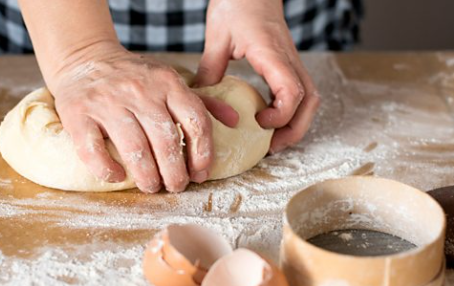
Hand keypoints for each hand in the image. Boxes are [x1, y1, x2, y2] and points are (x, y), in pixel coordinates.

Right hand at [49, 42, 236, 192]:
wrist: (86, 58)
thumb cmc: (136, 77)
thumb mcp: (172, 81)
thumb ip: (203, 102)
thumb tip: (235, 120)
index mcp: (168, 83)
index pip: (195, 121)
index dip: (202, 153)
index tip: (200, 173)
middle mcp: (140, 91)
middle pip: (166, 141)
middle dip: (175, 173)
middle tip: (176, 186)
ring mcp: (108, 102)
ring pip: (134, 148)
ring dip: (147, 176)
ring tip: (152, 187)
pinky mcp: (79, 113)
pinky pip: (93, 149)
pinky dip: (106, 169)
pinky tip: (117, 177)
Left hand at [195, 0, 319, 152]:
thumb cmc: (237, 4)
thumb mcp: (217, 36)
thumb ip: (211, 68)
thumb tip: (203, 99)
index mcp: (272, 54)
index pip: (292, 92)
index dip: (280, 116)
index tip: (259, 123)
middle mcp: (289, 60)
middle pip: (310, 102)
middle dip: (294, 130)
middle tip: (272, 147)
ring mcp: (292, 62)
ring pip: (311, 99)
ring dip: (297, 123)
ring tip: (275, 139)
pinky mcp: (289, 63)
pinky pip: (301, 92)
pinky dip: (292, 111)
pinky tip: (272, 118)